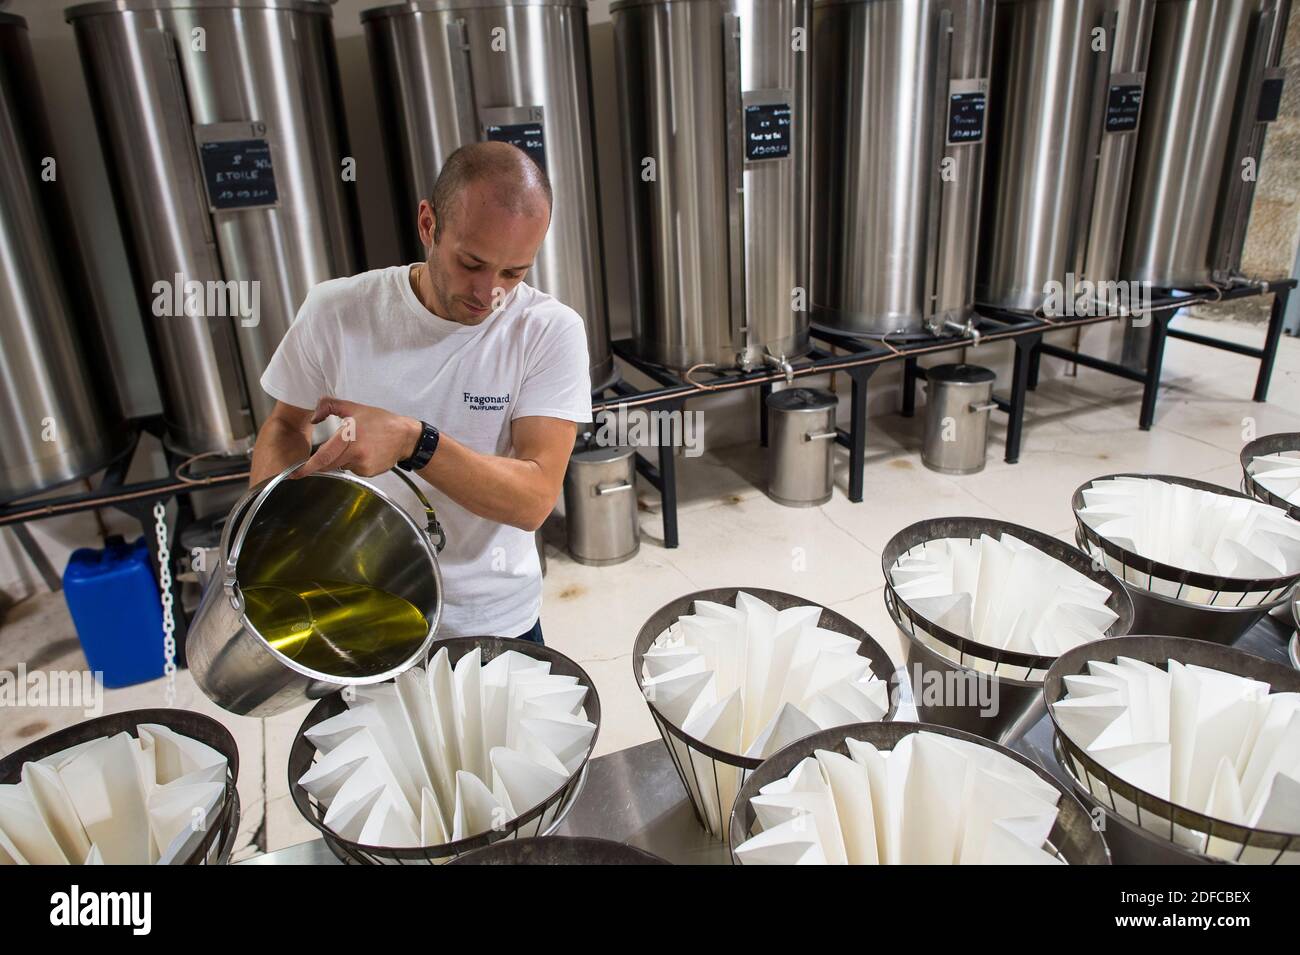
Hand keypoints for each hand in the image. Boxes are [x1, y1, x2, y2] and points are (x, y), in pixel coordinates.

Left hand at [294, 398, 421, 478]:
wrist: (405, 437)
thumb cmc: (380, 421)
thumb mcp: (354, 407)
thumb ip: (329, 406)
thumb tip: (314, 418)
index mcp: (349, 436)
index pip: (324, 455)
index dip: (308, 467)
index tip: (296, 473)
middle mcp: (355, 453)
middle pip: (329, 464)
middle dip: (321, 463)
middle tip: (317, 460)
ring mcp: (363, 464)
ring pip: (341, 466)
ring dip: (340, 459)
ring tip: (355, 446)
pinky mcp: (369, 472)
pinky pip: (353, 470)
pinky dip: (353, 463)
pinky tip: (364, 453)